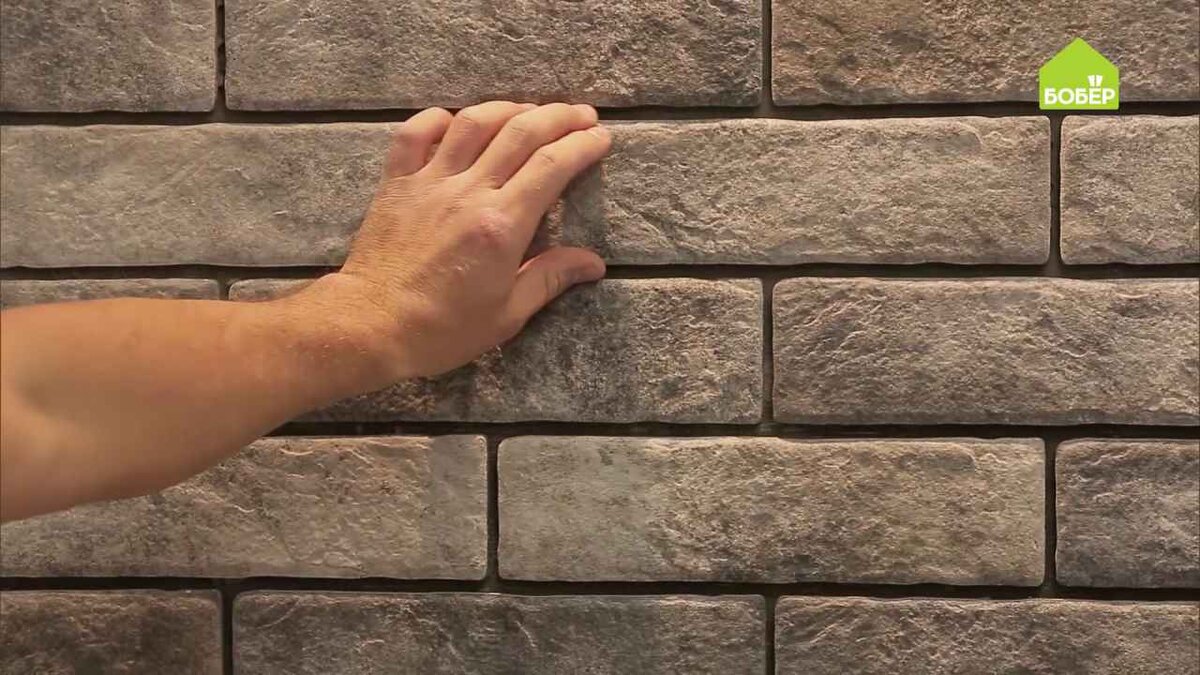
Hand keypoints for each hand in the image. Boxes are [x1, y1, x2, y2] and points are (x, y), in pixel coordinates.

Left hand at [300, 101, 610, 382]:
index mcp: (501, 226)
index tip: (600, 138)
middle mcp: (468, 192)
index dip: (582, 145)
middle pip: (521, 133)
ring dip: (508, 108)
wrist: (371, 326)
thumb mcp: (507, 315)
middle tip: (581, 115)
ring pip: (473, 123)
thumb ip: (550, 278)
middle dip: (558, 117)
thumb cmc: (441, 329)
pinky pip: (415, 133)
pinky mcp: (397, 183)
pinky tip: (457, 122)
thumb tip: (593, 263)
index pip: (552, 167)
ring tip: (529, 111)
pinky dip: (438, 118)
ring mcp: (429, 182)